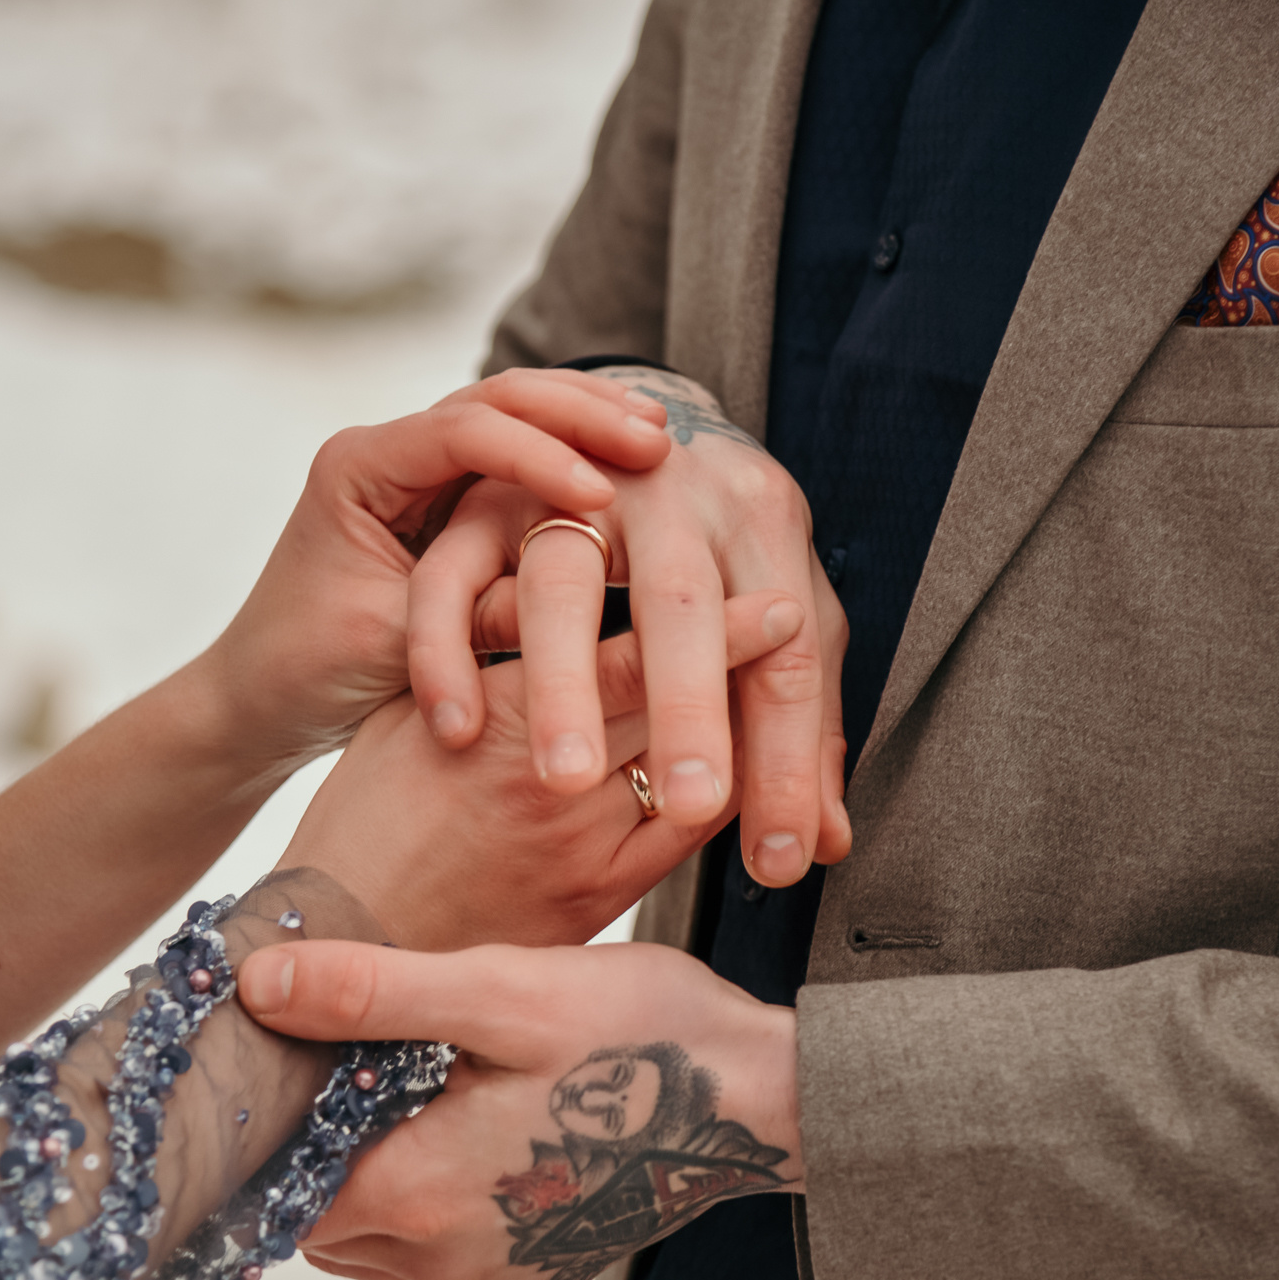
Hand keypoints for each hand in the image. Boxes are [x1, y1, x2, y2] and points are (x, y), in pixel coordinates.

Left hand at [203, 368, 669, 785]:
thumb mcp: (395, 646)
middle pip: (496, 399)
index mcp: (356, 466)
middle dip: (578, 414)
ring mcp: (417, 469)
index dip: (539, 458)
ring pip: (514, 414)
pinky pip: (517, 458)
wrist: (258, 701)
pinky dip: (573, 454)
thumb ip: (479, 612)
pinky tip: (633, 463)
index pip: (463, 433)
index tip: (605, 496)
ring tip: (658, 432)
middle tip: (657, 436)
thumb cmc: (307, 676)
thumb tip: (585, 592)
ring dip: (585, 420)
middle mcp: (387, 451)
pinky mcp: (445, 499)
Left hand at [238, 937, 800, 1279]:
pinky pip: (442, 1255)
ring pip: (378, 1242)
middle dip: (327, 1147)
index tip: (302, 1055)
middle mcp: (444, 1260)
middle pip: (323, 1215)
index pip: (282, 1185)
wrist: (761, 1097)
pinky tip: (478, 1128)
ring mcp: (493, 1278)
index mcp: (417, 1194)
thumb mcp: (499, 992)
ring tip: (426, 1088)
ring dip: (381, 1176)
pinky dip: (437, 1202)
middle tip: (369, 1059)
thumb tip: (262, 982)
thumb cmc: (641, 1040)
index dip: (278, 1120)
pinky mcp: (534, 1277)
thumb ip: (372, 992)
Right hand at [282, 592, 804, 949]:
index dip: (709, 627)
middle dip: (741, 667)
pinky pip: (676, 845)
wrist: (344, 936)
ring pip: (690, 780)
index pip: (629, 657)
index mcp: (502, 716)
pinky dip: (711, 800)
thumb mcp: (410, 715)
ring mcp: (582, 848)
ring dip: (738, 736)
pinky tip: (735, 769)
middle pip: (676, 715)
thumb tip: (543, 593)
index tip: (768, 595)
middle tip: (796, 622)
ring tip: (784, 696)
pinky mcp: (593, 902)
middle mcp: (552, 780)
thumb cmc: (367, 813)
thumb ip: (481, 653)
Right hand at [406, 366, 849, 889]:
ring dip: (564, 686)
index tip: (779, 857)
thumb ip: (795, 723)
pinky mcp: (485, 501)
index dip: (787, 758)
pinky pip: (453, 581)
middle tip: (692, 804)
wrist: (624, 422)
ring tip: (566, 782)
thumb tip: (830, 842)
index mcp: (760, 515)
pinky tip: (460, 728)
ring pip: (562, 591)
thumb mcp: (776, 614)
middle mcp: (672, 490)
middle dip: (689, 711)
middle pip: (681, 605)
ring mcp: (570, 489)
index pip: (787, 653)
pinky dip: (447, 647)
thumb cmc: (709, 550)